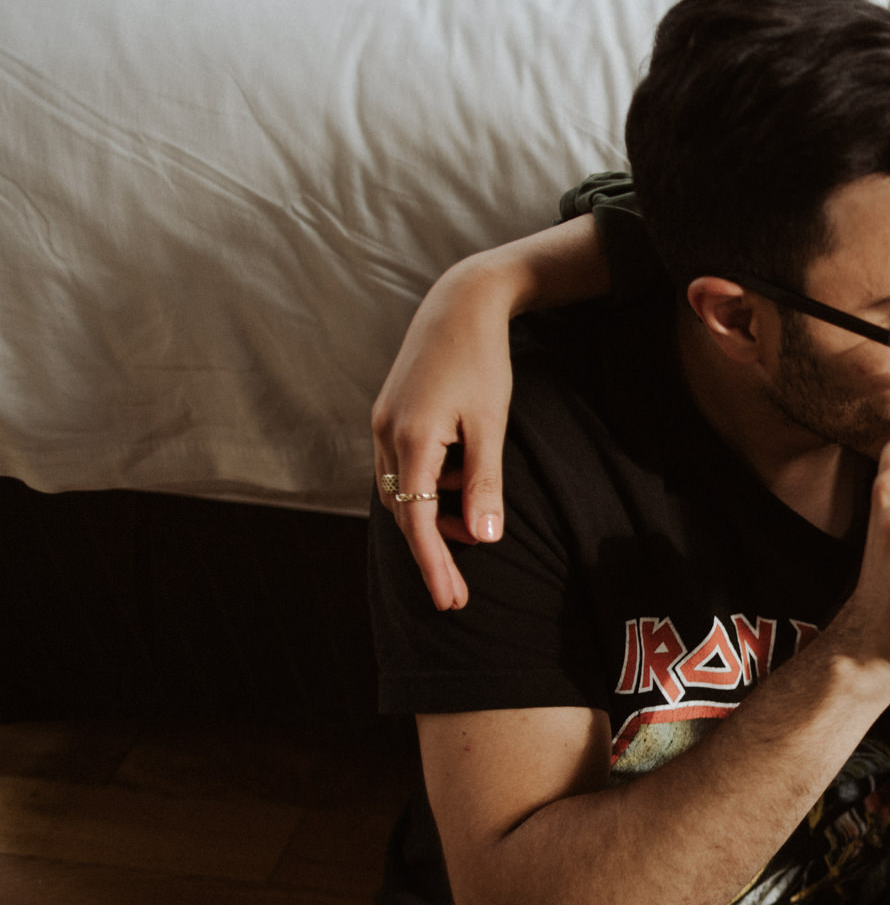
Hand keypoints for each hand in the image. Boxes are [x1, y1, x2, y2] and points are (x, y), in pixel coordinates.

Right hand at [370, 255, 517, 611]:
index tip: (450, 600)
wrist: (460, 304)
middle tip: (458, 592)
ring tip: (473, 529)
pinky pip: (402, 470)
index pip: (418, 522)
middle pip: (404, 513)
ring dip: (432, 519)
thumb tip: (484, 539)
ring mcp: (382, 424)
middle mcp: (386, 434)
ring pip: (401, 493)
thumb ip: (485, 483)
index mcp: (412, 438)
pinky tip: (456, 492)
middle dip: (431, 553)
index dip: (433, 565)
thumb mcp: (492, 425)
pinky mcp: (389, 415)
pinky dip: (427, 491)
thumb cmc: (482, 361)